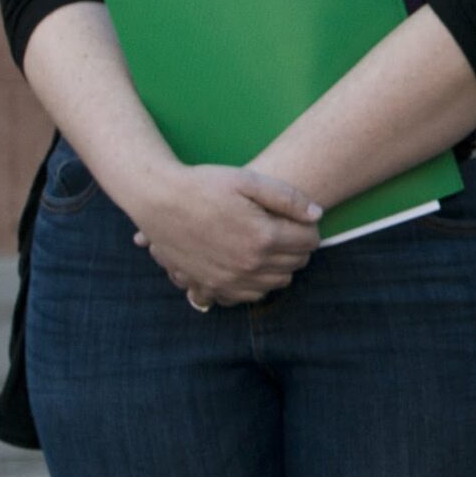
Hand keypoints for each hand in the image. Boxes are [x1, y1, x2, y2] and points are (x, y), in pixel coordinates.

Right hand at [128, 164, 322, 307]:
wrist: (158, 201)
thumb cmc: (205, 185)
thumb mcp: (250, 180)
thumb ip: (289, 198)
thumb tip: (317, 215)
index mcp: (264, 236)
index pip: (309, 241)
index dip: (309, 228)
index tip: (301, 219)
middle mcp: (249, 264)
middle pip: (296, 263)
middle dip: (298, 247)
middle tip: (287, 230)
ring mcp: (229, 280)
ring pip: (277, 283)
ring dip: (281, 266)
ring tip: (270, 245)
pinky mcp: (211, 287)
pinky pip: (249, 295)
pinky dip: (257, 282)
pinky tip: (251, 264)